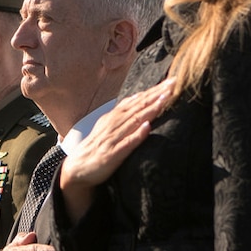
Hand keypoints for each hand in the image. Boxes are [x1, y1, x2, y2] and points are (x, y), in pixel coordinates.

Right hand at [58, 79, 173, 220]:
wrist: (77, 168)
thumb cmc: (97, 146)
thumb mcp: (109, 125)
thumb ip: (123, 112)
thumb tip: (138, 96)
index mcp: (114, 117)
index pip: (138, 100)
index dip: (154, 90)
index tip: (172, 81)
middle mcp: (114, 124)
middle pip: (138, 106)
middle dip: (156, 94)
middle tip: (173, 83)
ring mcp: (113, 138)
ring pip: (134, 120)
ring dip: (149, 109)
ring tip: (164, 99)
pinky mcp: (112, 154)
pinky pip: (126, 143)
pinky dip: (136, 135)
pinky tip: (147, 127)